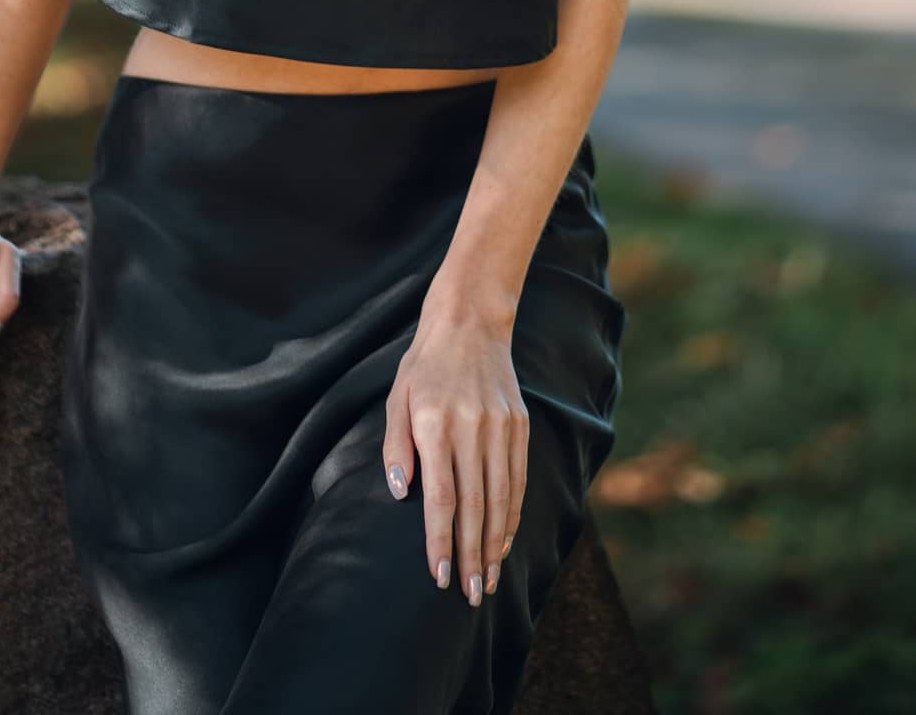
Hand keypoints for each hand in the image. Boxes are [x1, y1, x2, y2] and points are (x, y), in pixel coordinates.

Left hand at [381, 304, 528, 606]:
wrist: (469, 322)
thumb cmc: (424, 365)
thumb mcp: (397, 398)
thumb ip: (396, 447)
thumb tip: (402, 493)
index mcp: (435, 423)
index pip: (441, 496)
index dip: (441, 540)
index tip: (438, 575)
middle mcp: (471, 427)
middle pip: (474, 505)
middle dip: (471, 555)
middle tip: (468, 594)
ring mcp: (499, 426)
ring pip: (500, 497)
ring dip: (495, 543)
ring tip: (487, 578)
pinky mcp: (519, 423)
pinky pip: (517, 478)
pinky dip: (512, 513)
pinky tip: (504, 539)